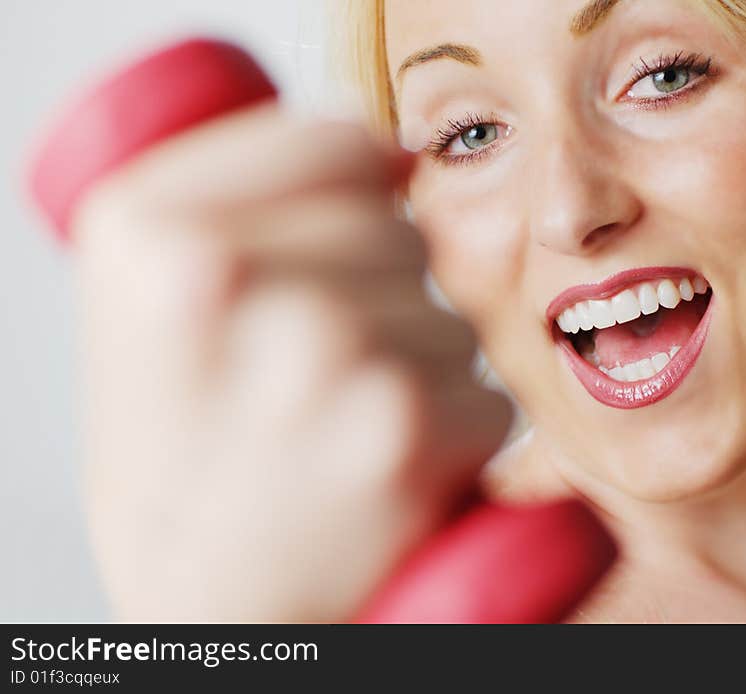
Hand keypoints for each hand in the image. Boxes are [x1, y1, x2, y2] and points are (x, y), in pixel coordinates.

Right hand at [73, 102, 512, 620]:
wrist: (211, 616)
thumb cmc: (190, 466)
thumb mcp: (152, 313)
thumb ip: (244, 206)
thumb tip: (392, 153)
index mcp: (150, 231)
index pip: (337, 139)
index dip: (349, 195)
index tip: (316, 254)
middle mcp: (228, 275)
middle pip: (399, 224)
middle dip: (376, 298)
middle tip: (300, 380)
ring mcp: (324, 348)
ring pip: (443, 312)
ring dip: (410, 370)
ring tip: (331, 435)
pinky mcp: (408, 425)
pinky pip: (478, 392)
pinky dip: (450, 436)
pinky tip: (379, 480)